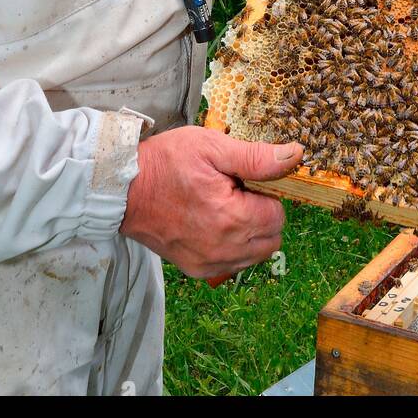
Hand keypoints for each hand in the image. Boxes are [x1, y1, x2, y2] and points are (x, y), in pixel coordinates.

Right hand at [120, 127, 303, 279]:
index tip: (242, 180)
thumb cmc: (166, 163)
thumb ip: (257, 157)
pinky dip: (232, 246)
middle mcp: (224, 249)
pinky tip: (212, 223)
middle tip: (234, 192)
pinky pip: (232, 264)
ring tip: (221, 206)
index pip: (278, 214)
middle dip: (262, 214)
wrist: (122, 190)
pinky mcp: (196, 269)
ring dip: (250, 232)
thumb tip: (295, 156)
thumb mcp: (212, 147)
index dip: (265, 193)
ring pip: (255, 254)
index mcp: (232, 218)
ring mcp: (210, 263)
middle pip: (271, 238)